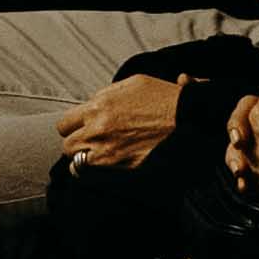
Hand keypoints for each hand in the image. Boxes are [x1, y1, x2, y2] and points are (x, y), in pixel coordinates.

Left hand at [58, 71, 191, 168]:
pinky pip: (100, 175)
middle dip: (77, 145)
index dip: (73, 127)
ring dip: (85, 160)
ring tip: (95, 158)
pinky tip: (105, 168)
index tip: (80, 130)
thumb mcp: (132, 84)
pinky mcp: (127, 166)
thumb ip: (108, 95)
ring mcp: (112, 151)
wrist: (193, 116)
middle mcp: (100, 130)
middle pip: (69, 145)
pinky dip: (100, 173)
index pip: (65, 124)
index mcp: (98, 108)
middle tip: (87, 144)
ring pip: (79, 163)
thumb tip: (96, 103)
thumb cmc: (167, 98)